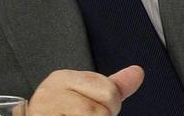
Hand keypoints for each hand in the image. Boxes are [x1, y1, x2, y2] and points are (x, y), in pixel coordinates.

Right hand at [27, 65, 142, 115]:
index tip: (91, 110)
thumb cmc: (60, 112)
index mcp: (63, 78)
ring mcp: (45, 111)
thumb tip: (138, 72)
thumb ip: (112, 86)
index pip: (108, 90)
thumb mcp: (85, 94)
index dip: (108, 106)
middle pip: (103, 110)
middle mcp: (51, 92)